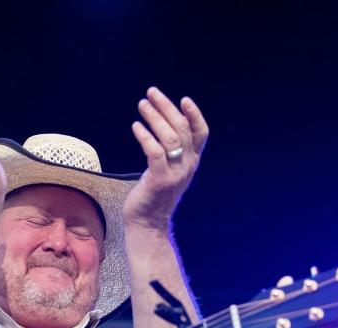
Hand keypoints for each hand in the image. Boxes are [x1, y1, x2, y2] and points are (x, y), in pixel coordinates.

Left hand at [122, 87, 208, 230]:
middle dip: (166, 108)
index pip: (201, 134)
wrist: (148, 224)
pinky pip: (154, 152)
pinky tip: (136, 126)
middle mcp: (187, 166)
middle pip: (182, 129)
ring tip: (142, 104)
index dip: (195, 115)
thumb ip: (170, 152)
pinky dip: (145, 137)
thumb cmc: (154, 195)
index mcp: (191, 162)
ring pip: (169, 138)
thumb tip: (161, 127)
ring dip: (154, 117)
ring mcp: (175, 174)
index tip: (184, 99)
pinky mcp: (159, 181)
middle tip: (151, 93)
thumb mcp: (168, 170)